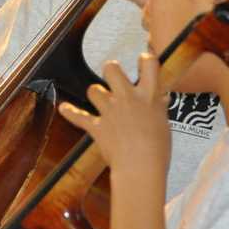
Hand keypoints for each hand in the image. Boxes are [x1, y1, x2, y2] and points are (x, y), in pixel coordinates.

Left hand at [57, 52, 170, 178]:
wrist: (140, 168)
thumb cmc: (157, 150)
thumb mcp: (163, 123)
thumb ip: (157, 106)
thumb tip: (159, 98)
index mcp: (148, 96)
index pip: (149, 64)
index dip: (145, 59)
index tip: (143, 60)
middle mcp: (127, 98)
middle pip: (112, 68)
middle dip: (111, 69)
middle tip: (114, 77)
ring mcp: (110, 111)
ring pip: (94, 90)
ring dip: (96, 94)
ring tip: (101, 101)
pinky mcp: (97, 126)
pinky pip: (78, 116)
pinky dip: (70, 112)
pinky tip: (64, 108)